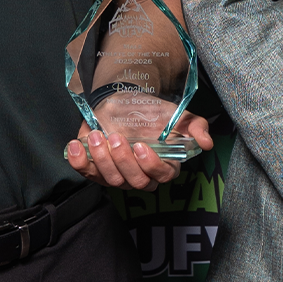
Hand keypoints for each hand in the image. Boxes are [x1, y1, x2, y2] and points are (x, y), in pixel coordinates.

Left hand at [66, 111, 213, 189]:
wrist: (124, 100)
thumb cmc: (153, 112)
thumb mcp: (178, 115)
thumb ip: (196, 127)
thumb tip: (206, 143)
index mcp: (163, 166)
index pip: (161, 176)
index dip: (151, 166)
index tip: (142, 146)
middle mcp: (140, 175)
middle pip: (133, 181)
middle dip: (123, 161)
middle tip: (117, 137)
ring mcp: (116, 174)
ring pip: (110, 179)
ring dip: (101, 158)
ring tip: (98, 135)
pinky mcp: (95, 169)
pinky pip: (86, 173)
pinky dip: (78, 162)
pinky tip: (76, 146)